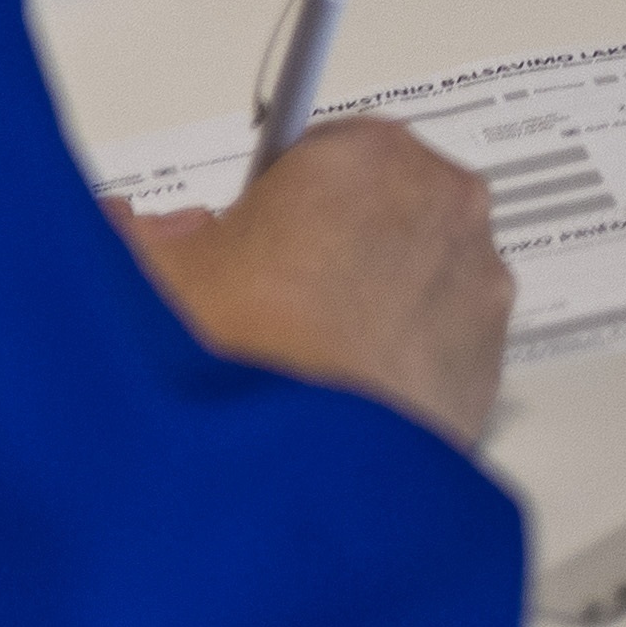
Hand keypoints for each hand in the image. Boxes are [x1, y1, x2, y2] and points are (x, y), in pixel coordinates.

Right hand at [124, 117, 510, 446]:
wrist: (284, 476)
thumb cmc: (232, 366)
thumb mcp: (146, 276)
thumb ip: (141, 232)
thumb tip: (132, 227)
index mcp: (366, 153)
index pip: (325, 150)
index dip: (280, 202)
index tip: (258, 232)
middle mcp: (442, 204)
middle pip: (383, 209)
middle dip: (333, 248)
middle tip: (268, 308)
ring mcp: (478, 284)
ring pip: (422, 275)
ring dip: (377, 305)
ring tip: (304, 364)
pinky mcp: (493, 360)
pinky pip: (445, 344)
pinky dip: (406, 363)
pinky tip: (345, 399)